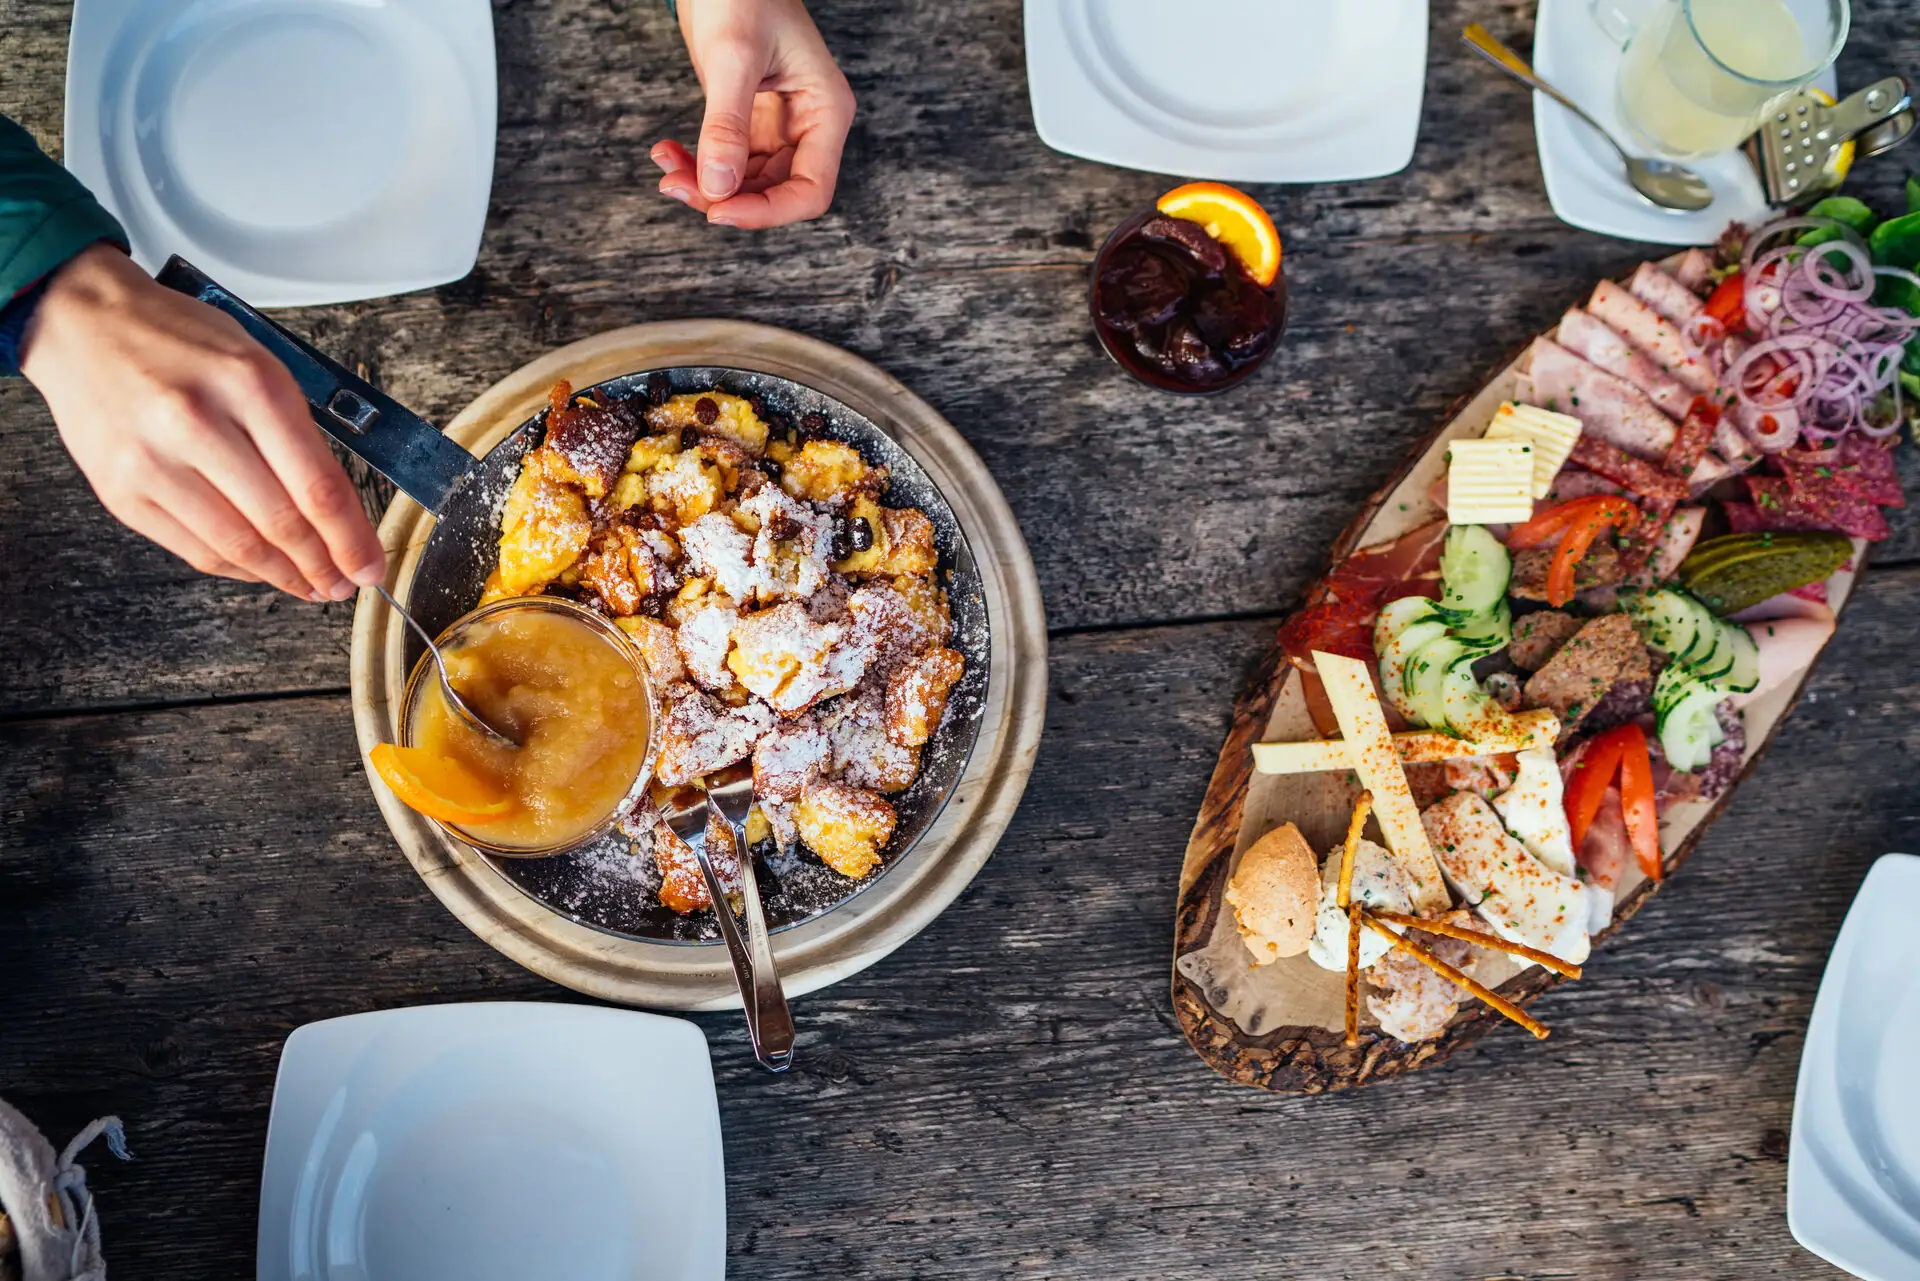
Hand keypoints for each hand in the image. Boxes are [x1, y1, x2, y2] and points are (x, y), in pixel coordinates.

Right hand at [19, 244, 386, 600]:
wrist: (82, 322)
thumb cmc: (178, 339)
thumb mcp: (259, 363)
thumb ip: (298, 433)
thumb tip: (340, 508)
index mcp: (248, 385)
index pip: (317, 486)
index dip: (351, 538)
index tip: (369, 564)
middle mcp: (197, 424)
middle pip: (281, 523)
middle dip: (324, 565)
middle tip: (344, 583)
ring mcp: (152, 462)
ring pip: (239, 546)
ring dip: (284, 575)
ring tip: (311, 584)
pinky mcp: (121, 492)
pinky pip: (194, 549)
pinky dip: (237, 567)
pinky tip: (261, 569)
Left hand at [652, 0, 854, 229]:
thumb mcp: (733, 58)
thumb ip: (727, 125)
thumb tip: (718, 188)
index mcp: (825, 111)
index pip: (810, 189)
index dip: (768, 211)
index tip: (719, 211)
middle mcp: (808, 126)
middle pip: (776, 193)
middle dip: (725, 197)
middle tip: (674, 184)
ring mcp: (779, 127)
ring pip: (747, 184)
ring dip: (704, 185)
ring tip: (666, 164)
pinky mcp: (749, 123)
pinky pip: (727, 162)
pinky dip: (695, 165)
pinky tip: (667, 151)